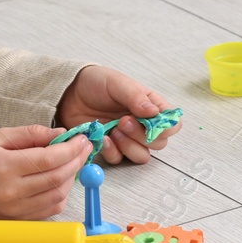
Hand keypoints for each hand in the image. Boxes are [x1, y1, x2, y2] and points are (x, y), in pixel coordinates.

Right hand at [0, 125, 91, 219]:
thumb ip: (32, 133)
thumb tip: (62, 134)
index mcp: (4, 167)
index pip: (49, 159)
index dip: (71, 149)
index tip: (82, 138)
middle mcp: (10, 192)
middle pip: (57, 178)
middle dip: (77, 161)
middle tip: (85, 148)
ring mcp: (14, 210)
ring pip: (57, 195)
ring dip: (71, 177)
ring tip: (73, 161)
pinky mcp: (17, 221)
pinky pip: (50, 209)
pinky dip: (61, 193)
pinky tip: (60, 178)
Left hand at [55, 65, 176, 164]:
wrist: (69, 93)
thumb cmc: (96, 83)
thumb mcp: (117, 83)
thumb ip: (136, 97)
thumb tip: (153, 112)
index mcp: (150, 106)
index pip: (172, 123)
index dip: (165, 127)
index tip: (148, 121)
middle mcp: (143, 124)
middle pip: (159, 143)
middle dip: (142, 136)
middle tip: (123, 121)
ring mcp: (128, 138)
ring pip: (142, 155)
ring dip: (129, 146)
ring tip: (114, 130)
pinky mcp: (112, 147)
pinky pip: (120, 159)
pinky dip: (113, 151)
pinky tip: (103, 138)